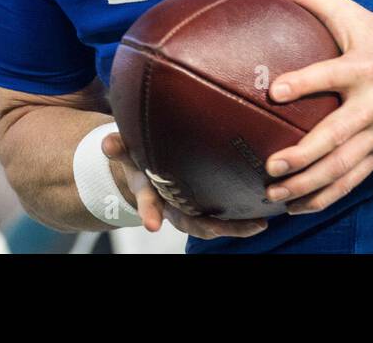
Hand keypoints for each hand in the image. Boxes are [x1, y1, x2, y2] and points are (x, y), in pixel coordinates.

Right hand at [100, 132, 268, 239]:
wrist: (148, 167)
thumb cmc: (139, 155)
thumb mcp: (127, 149)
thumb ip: (119, 146)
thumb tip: (106, 143)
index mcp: (150, 192)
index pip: (148, 203)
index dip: (149, 212)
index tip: (151, 225)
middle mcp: (172, 206)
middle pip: (190, 222)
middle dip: (211, 227)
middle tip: (228, 229)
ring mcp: (190, 208)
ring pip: (212, 223)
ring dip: (235, 227)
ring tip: (259, 225)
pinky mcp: (207, 205)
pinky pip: (225, 215)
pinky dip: (243, 217)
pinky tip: (266, 212)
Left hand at [252, 0, 372, 214]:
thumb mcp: (348, 11)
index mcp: (365, 66)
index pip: (332, 74)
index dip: (305, 83)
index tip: (275, 91)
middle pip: (338, 134)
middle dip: (304, 154)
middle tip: (271, 165)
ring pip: (345, 166)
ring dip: (310, 184)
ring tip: (276, 194)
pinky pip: (355, 178)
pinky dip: (327, 196)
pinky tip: (299, 206)